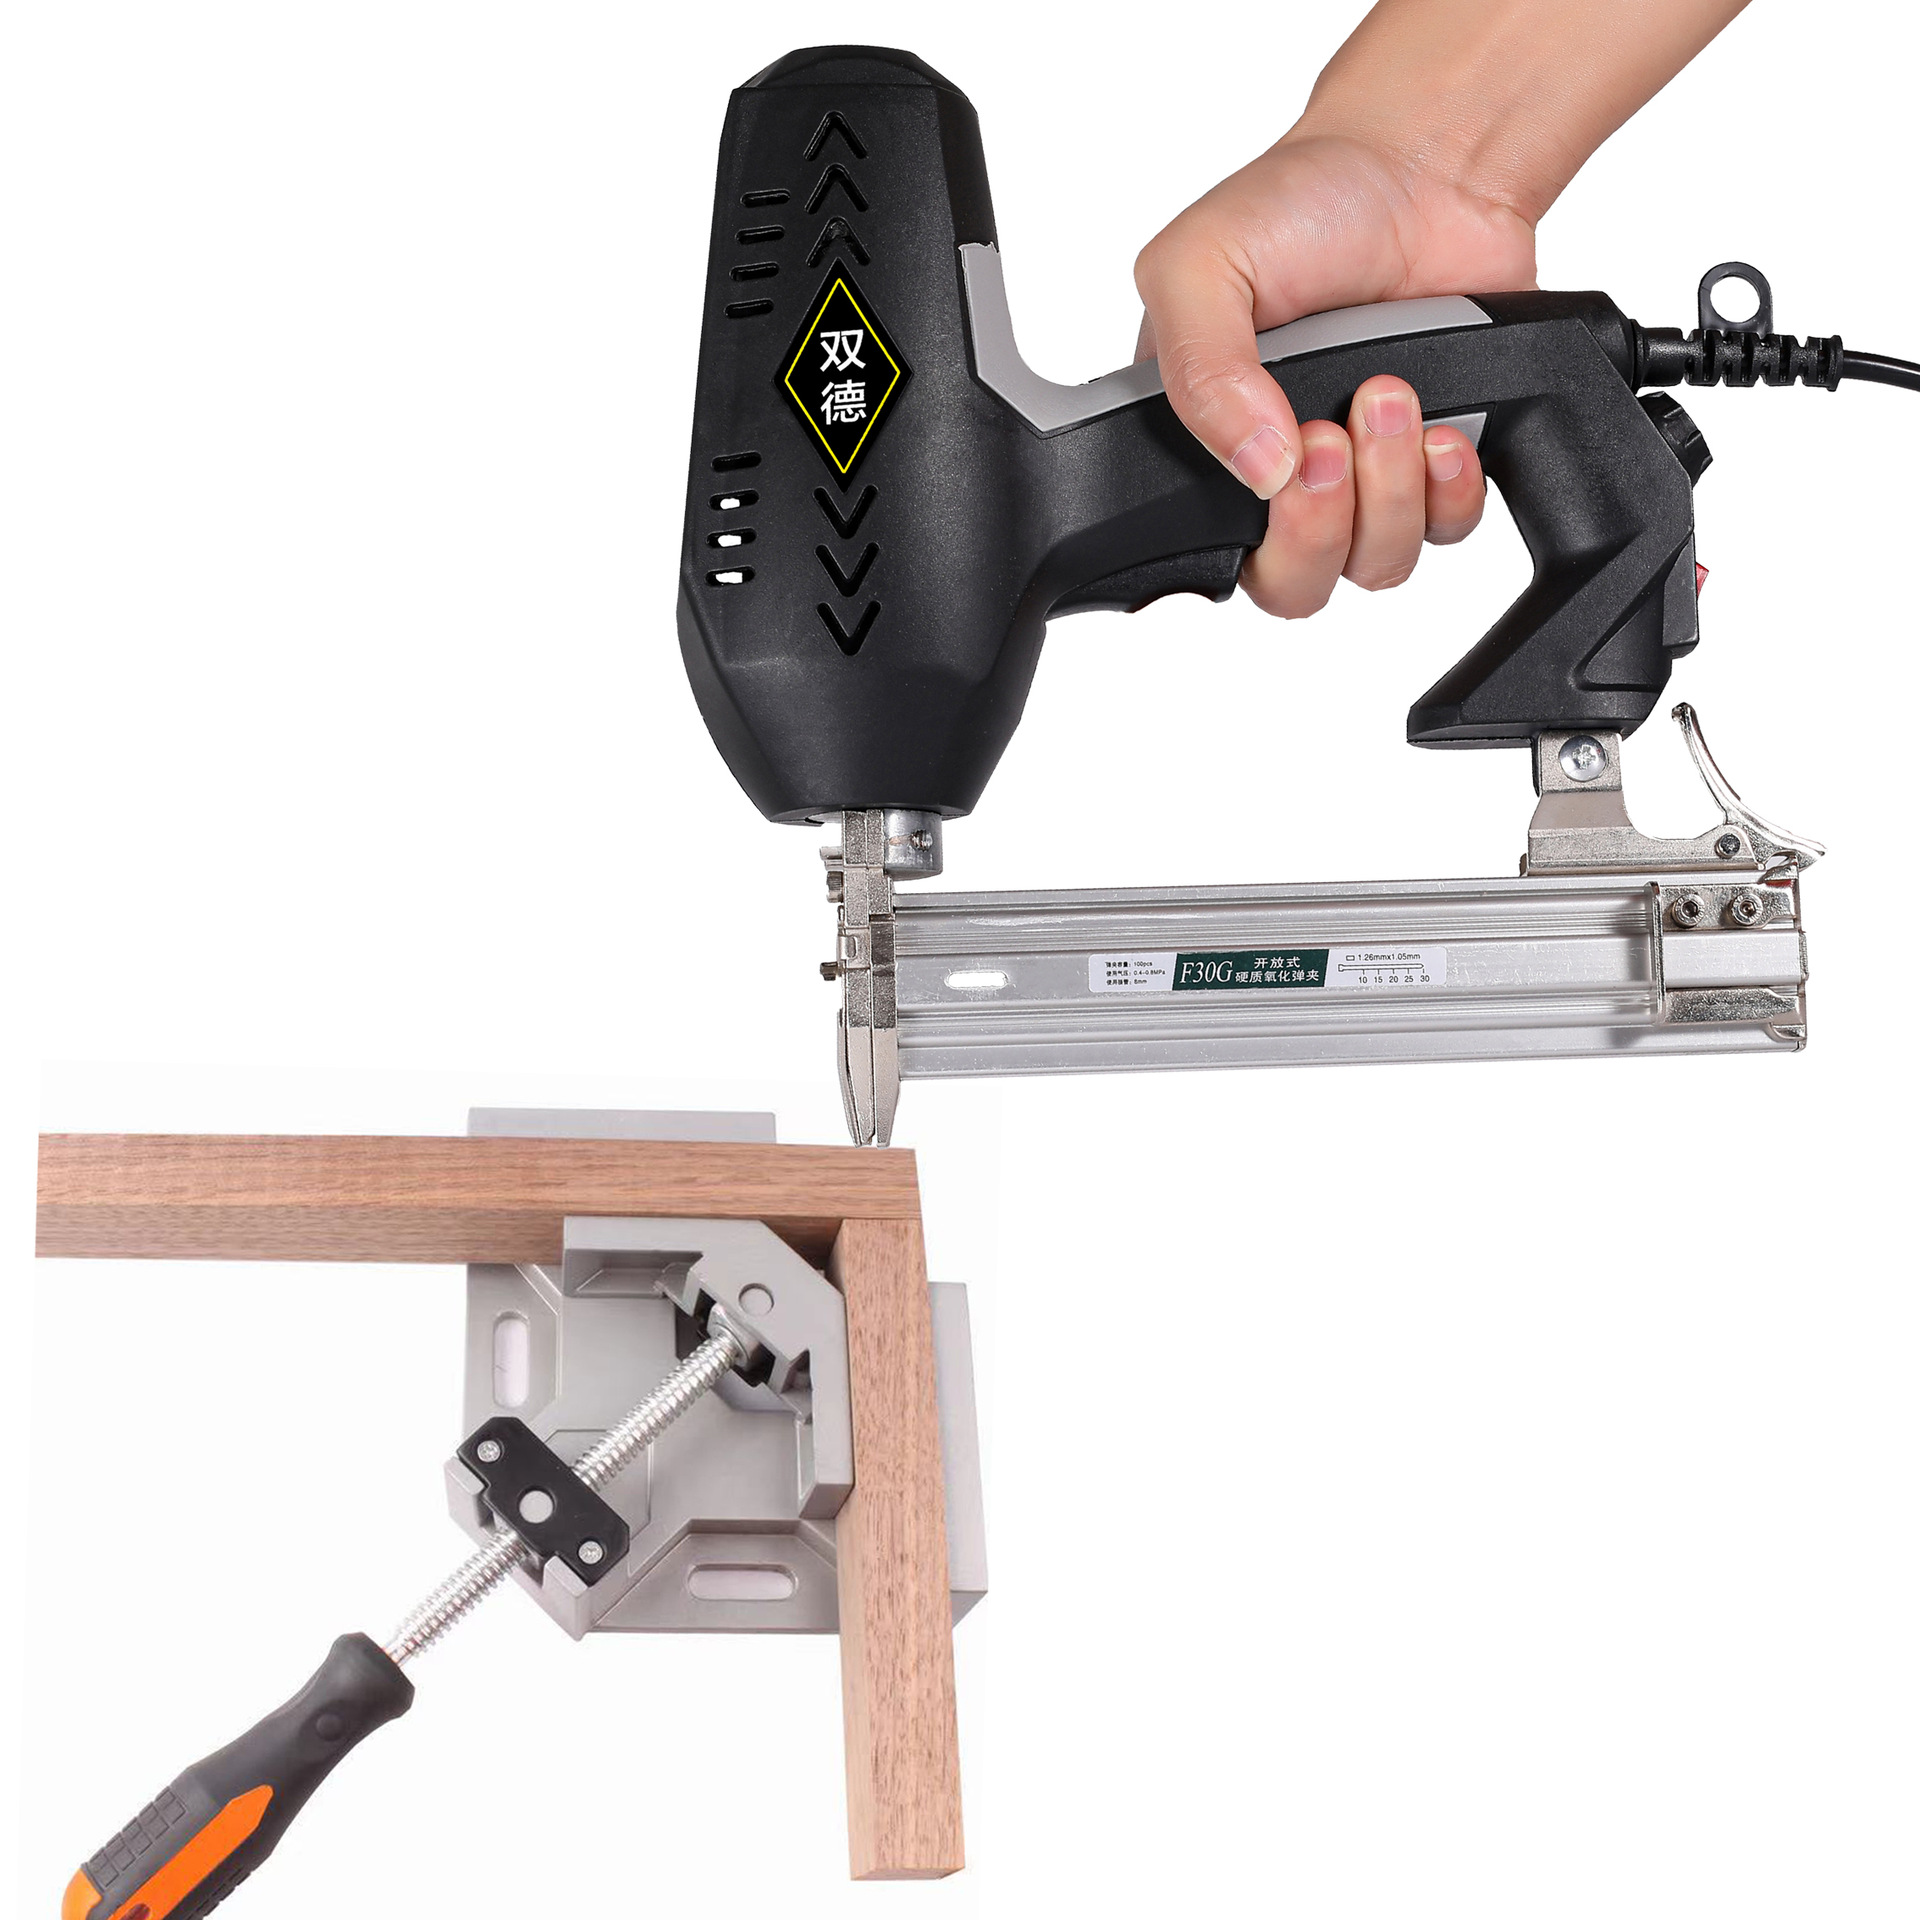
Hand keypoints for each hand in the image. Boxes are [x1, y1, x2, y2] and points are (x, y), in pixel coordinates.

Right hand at [1135, 132, 1535, 615]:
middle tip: (1334, 438)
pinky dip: (1450, 494)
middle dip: (1321, 527)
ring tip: (1394, 396)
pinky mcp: (1433, 468)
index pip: (1209, 550)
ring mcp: (1360, 479)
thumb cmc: (1303, 201)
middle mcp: (1277, 475)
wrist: (1428, 163)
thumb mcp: (1199, 262)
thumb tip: (1256, 468)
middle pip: (1292, 586)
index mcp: (1204, 441)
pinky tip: (1445, 430)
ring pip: (1372, 567)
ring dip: (1391, 495)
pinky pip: (1446, 534)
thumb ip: (1197, 370)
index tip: (1278, 466)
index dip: (1247, 537)